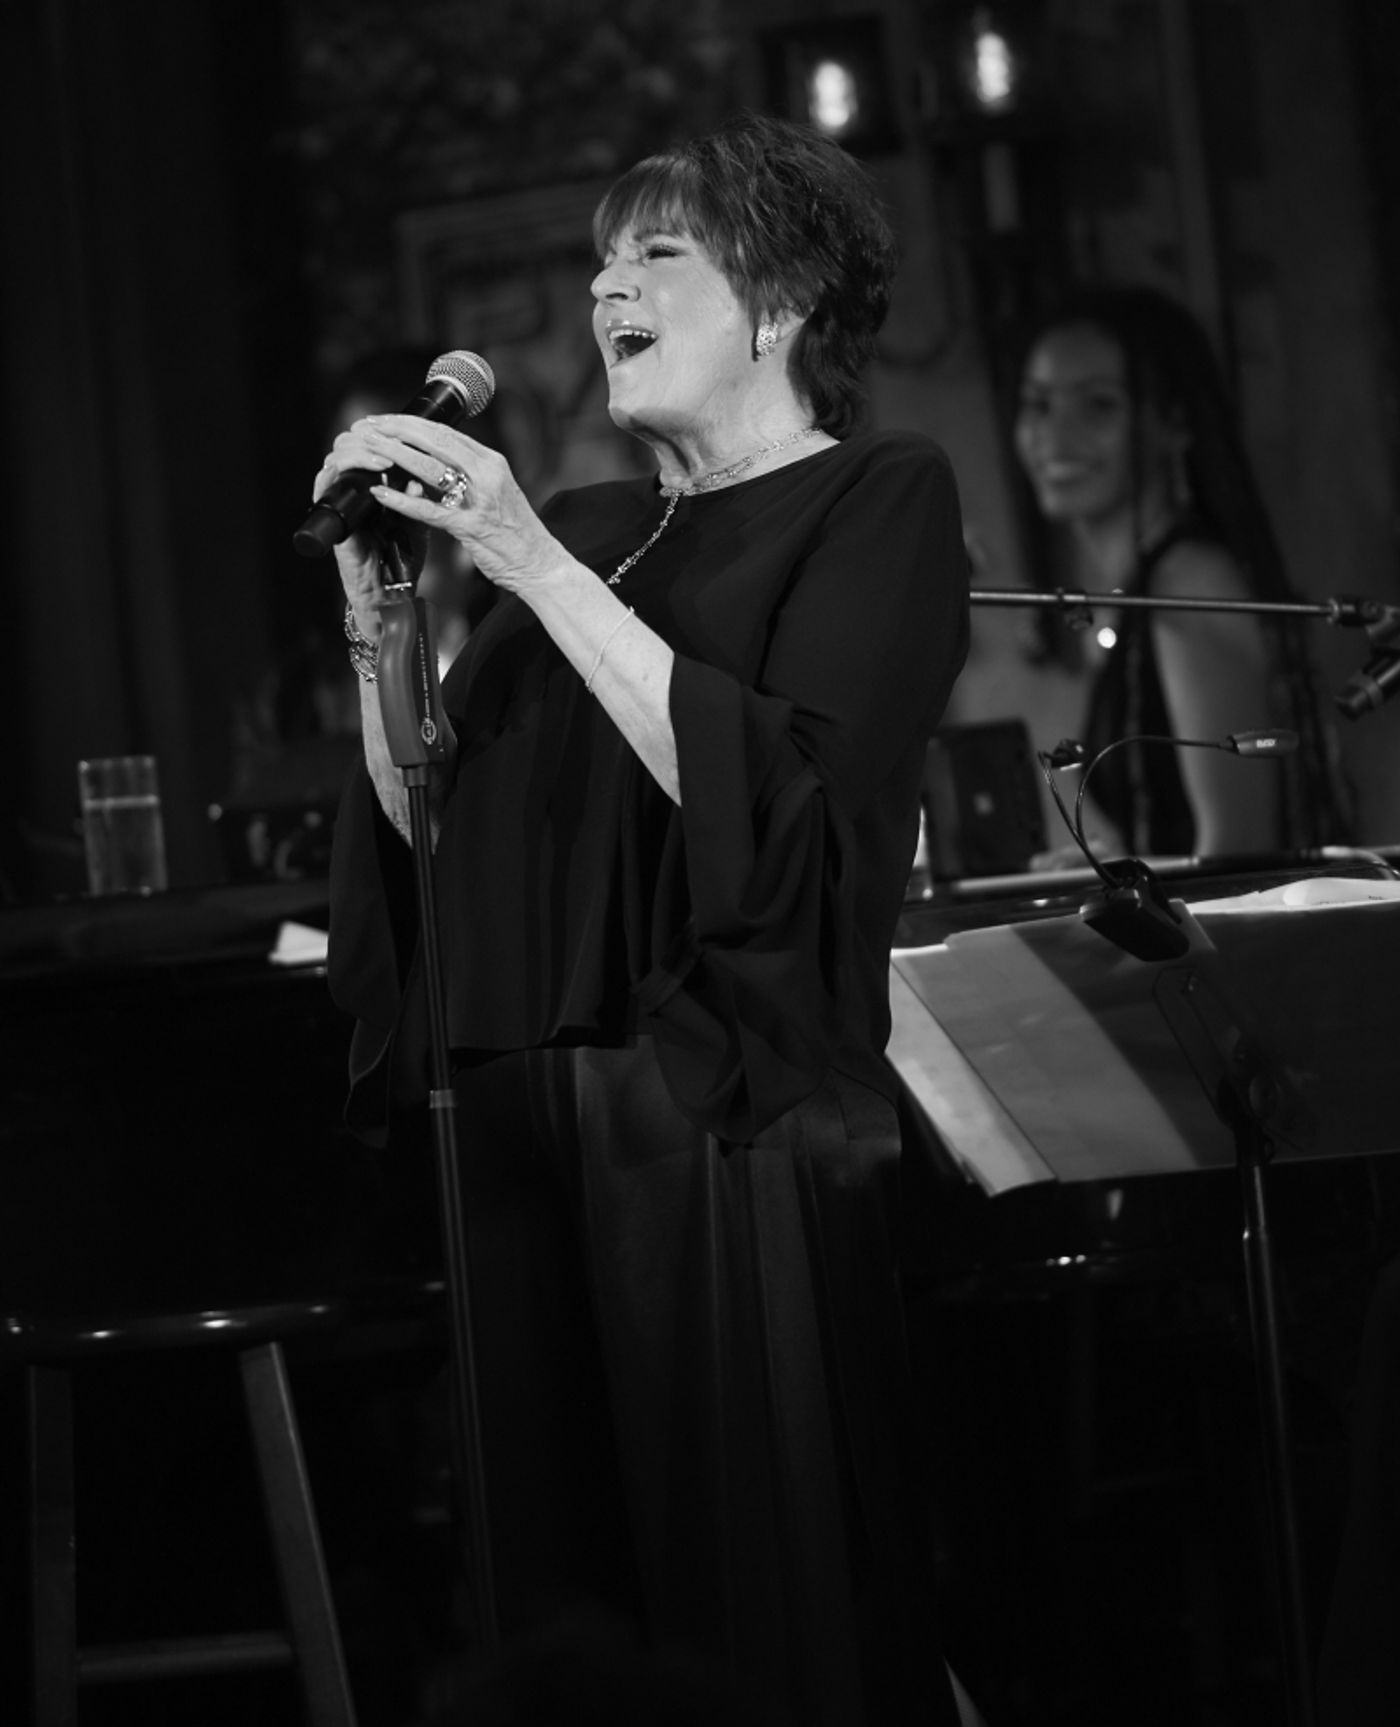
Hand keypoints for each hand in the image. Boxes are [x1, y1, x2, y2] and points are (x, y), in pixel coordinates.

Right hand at [312, 424, 428, 635]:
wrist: (391, 594)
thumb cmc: (402, 560)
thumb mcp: (417, 523)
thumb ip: (419, 499)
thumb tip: (423, 475)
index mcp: (371, 487)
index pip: (369, 445)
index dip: (385, 433)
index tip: (410, 430)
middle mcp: (351, 490)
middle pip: (348, 442)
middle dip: (372, 434)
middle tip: (397, 437)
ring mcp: (339, 502)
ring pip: (335, 456)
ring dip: (361, 448)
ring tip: (388, 453)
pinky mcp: (334, 518)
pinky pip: (326, 484)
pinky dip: (345, 470)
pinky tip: (373, 470)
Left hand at [352, 412, 569, 595]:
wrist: (541, 564)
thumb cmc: (516, 532)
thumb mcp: (495, 493)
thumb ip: (470, 475)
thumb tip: (436, 463)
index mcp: (492, 461)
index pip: (445, 431)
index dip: (411, 422)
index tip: (385, 419)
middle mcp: (487, 473)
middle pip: (434, 440)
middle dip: (396, 429)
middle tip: (368, 425)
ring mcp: (480, 499)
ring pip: (430, 467)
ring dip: (394, 455)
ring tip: (367, 448)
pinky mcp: (472, 526)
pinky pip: (430, 509)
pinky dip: (403, 500)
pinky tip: (381, 494)